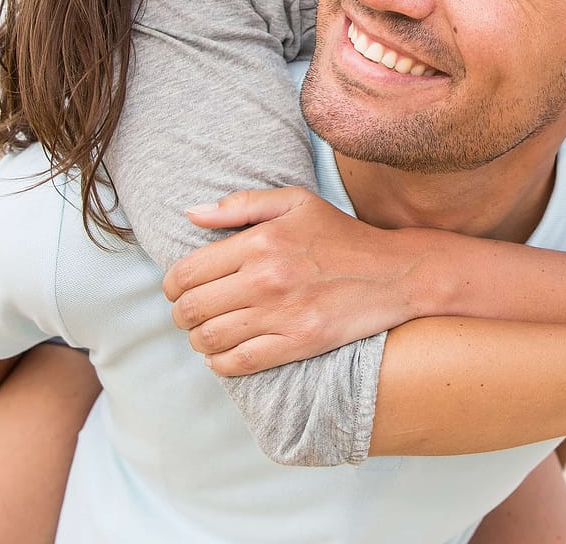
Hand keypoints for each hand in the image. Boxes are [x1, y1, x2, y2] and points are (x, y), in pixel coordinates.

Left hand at [162, 188, 432, 374]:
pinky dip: (220, 364)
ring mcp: (281, 313)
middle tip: (189, 313)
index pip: (187, 272)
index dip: (172, 285)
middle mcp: (265, 278)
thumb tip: (191, 214)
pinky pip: (240, 362)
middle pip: (192, 309)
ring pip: (211, 339)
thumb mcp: (295, 202)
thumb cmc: (340, 234)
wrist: (393, 272)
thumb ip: (242, 205)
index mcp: (259, 240)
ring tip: (205, 334)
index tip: (178, 289)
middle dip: (181, 315)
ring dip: (199, 340)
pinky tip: (222, 356)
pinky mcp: (298, 343)